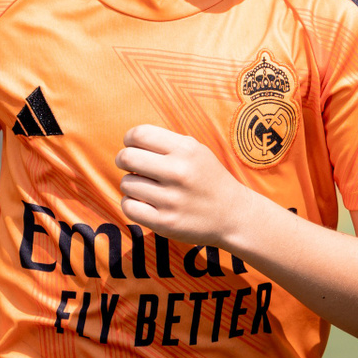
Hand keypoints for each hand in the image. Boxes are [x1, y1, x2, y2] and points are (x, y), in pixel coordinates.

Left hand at [116, 124, 259, 246]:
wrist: (233, 215)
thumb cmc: (208, 179)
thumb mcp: (196, 151)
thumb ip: (166, 143)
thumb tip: (131, 141)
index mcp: (186, 150)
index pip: (139, 134)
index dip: (129, 139)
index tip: (133, 146)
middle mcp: (178, 172)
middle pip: (127, 157)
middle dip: (124, 160)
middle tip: (131, 166)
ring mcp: (171, 199)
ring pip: (126, 183)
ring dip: (131, 184)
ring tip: (146, 188)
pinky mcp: (165, 222)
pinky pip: (128, 207)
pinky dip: (131, 204)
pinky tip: (143, 203)